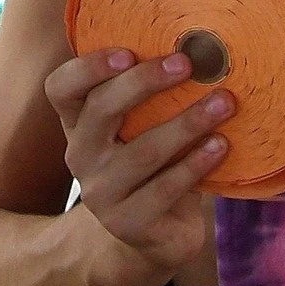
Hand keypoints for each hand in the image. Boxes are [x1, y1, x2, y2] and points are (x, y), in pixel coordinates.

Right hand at [44, 48, 227, 276]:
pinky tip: (220, 145)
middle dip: (145, 82)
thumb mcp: (142, 128)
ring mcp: (101, 193)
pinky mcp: (129, 223)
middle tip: (187, 64)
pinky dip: (196, 164)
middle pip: (100, 109)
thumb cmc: (155, 165)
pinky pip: (165, 188)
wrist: (155, 236)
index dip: (88, 67)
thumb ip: (151, 97)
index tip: (129, 51)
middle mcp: (80, 155)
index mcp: (78, 123)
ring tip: (224, 103)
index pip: (60, 88)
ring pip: (142, 151)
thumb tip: (200, 48)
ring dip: (187, 123)